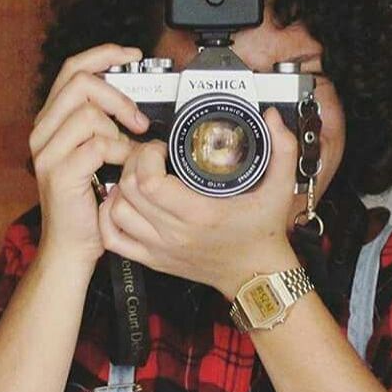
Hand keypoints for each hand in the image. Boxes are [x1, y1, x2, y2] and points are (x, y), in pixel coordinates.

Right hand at [29, 43, 149, 264]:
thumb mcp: (98, 153)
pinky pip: (97, 144)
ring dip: (118, 131)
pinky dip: (118, 153)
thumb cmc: (90, 199)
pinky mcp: (59, 171)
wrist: (73, 244)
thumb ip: (106, 125)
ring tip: (126, 153)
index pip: (74, 69)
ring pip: (89, 113)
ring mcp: (47, 151)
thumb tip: (136, 104)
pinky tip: (122, 167)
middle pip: (81, 83)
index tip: (132, 55)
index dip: (104, 55)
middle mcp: (43, 130)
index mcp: (52, 119)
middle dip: (118, 96)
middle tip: (138, 120)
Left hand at [97, 106, 300, 298]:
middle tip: (150, 155)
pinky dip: (110, 217)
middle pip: (128, 190)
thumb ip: (282, 150)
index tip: (162, 147)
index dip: (147, 156)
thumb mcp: (280, 188)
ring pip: (116, 211)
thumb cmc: (264, 233)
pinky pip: (114, 239)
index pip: (149, 182)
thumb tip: (271, 117)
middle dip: (133, 162)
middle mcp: (174, 233)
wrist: (257, 274)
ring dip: (121, 187)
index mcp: (200, 214)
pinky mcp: (152, 259)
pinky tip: (123, 203)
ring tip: (139, 175)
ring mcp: (160, 248)